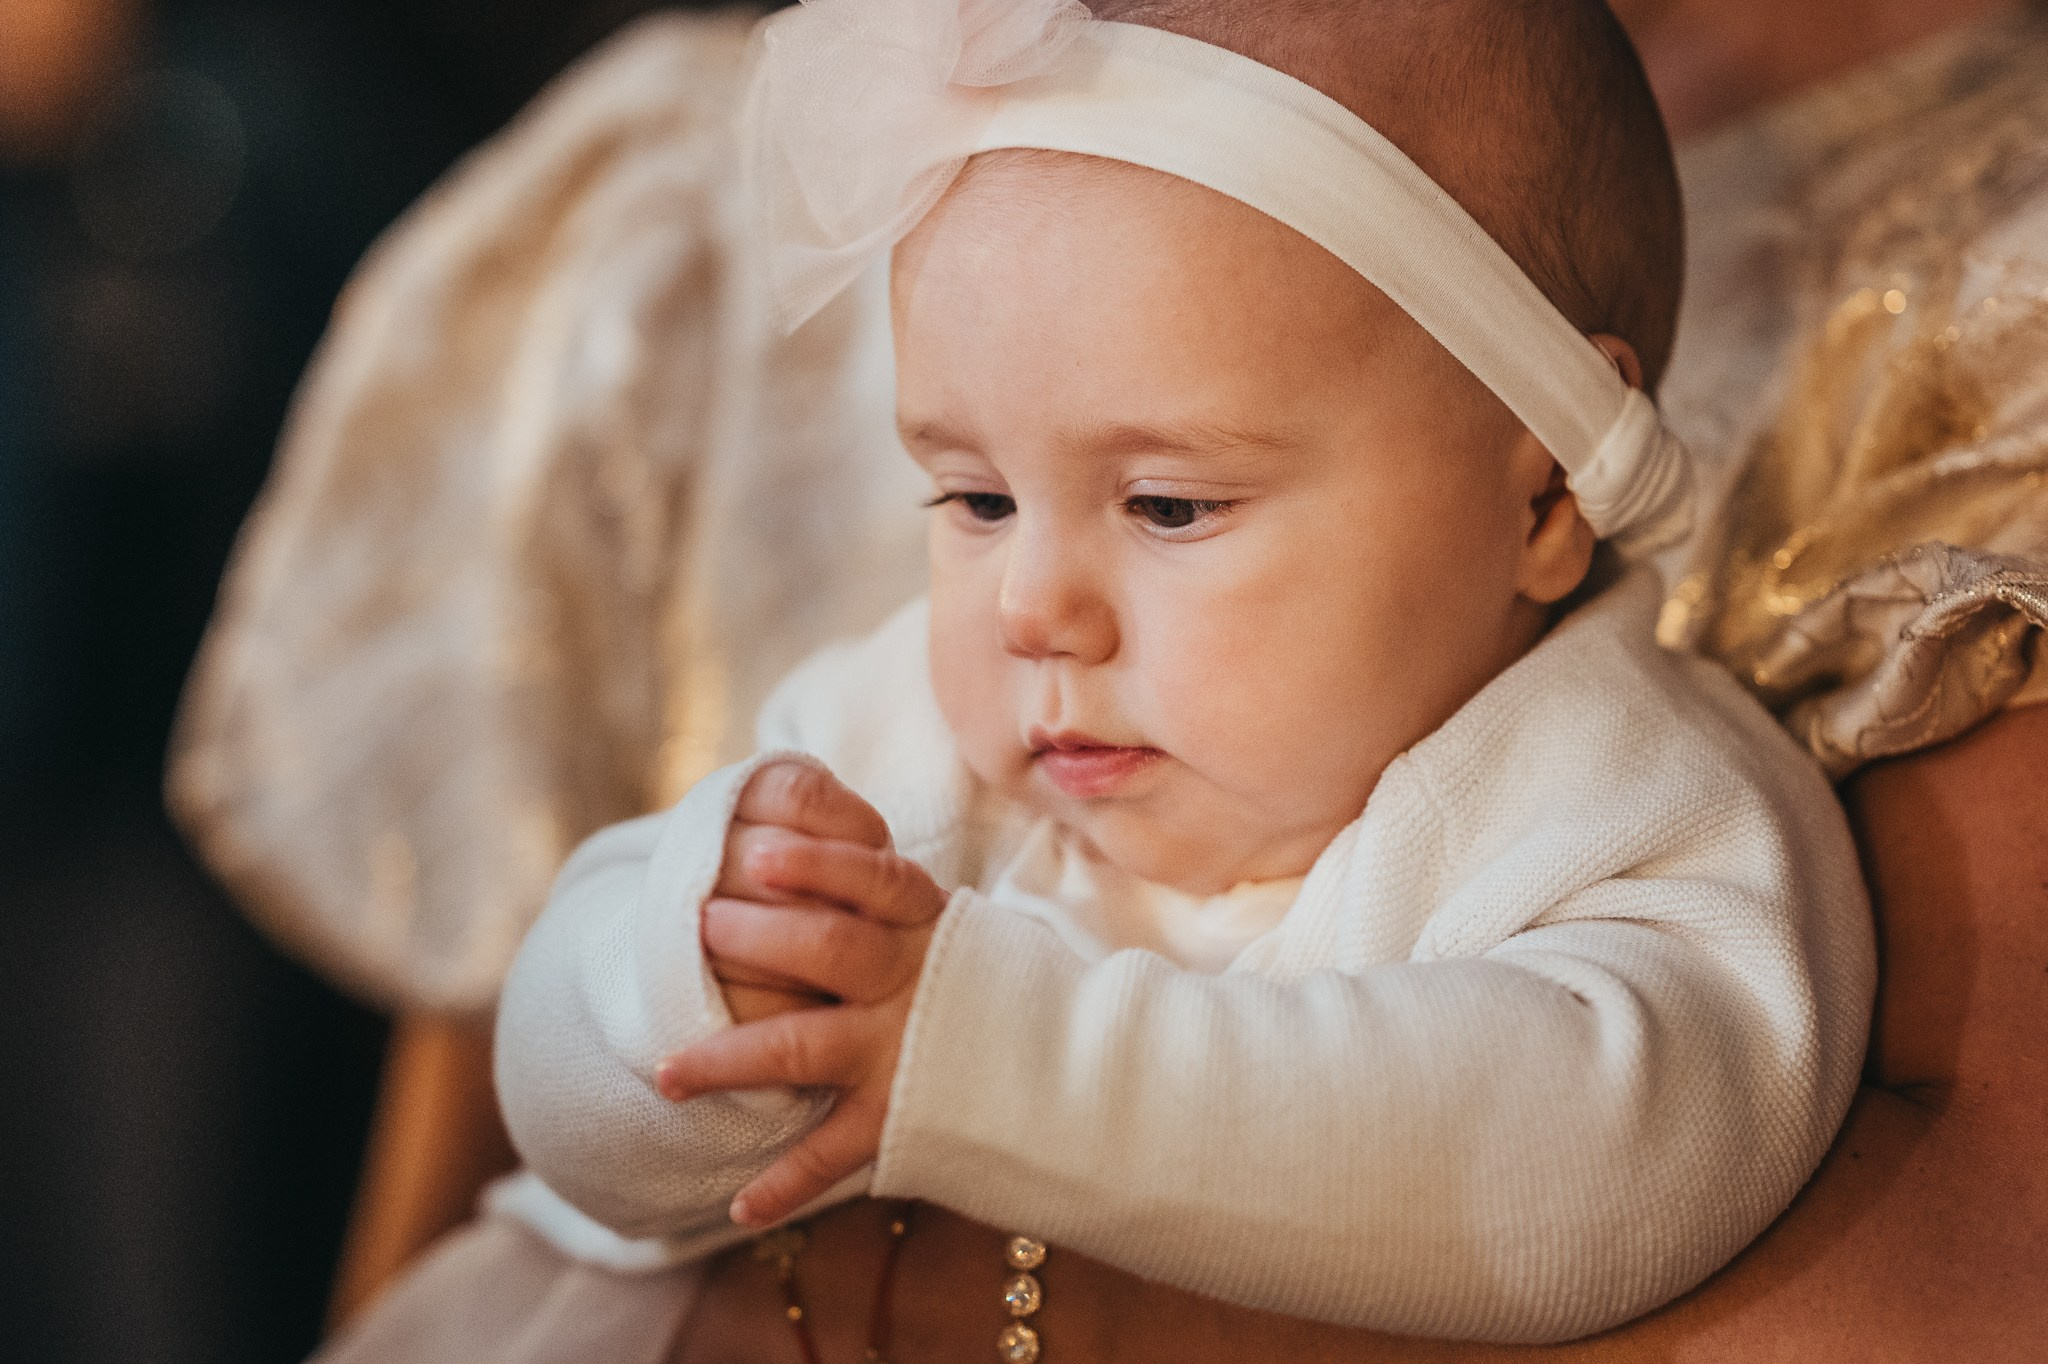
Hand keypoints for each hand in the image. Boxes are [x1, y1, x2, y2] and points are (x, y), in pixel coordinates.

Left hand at [661, 761, 949, 1226]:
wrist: (1078, 1070)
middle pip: (826, 949)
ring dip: (731, 1060)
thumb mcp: (950, 926)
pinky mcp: (903, 1114)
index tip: (755, 850)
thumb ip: (887, 897)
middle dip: (756, 938)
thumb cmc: (989, 986)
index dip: (814, 864)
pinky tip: (739, 1205)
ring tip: (666, 1072)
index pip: (871, 879)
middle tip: (695, 927)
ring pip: (806, 1047)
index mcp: (926, 923)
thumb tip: (806, 831)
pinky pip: (835, 1152)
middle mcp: (914, 981)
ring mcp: (905, 1049)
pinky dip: (787, 1182)